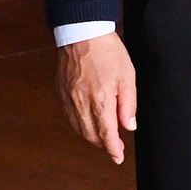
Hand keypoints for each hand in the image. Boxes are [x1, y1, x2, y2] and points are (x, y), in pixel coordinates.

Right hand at [57, 32, 138, 164]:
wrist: (82, 32)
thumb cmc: (107, 51)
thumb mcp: (127, 76)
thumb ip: (128, 104)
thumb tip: (129, 127)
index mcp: (100, 99)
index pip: (107, 134)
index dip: (113, 149)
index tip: (118, 157)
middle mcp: (81, 102)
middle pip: (91, 135)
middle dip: (103, 145)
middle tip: (114, 148)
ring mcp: (69, 98)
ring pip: (79, 129)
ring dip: (91, 137)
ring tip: (103, 137)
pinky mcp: (61, 92)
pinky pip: (69, 117)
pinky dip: (79, 126)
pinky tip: (87, 123)